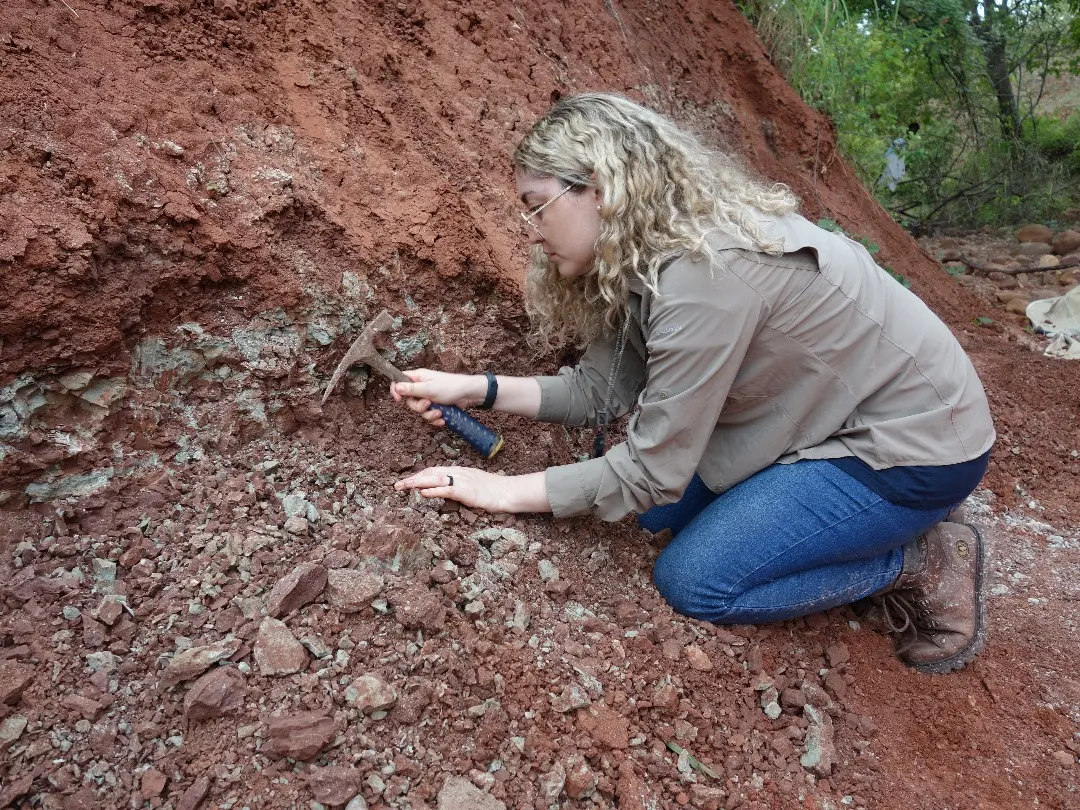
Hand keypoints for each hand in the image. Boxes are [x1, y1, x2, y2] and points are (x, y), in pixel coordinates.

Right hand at [390, 369, 482, 428]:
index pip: (399, 381)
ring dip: (429, 415)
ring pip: (420, 410)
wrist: (470, 394)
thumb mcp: (429, 389)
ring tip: (440, 413)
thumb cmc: (451, 387)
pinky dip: (435, 419)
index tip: (399, 400)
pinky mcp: (436, 406)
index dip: (396, 391)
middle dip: (419, 407)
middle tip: (428, 405)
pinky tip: (443, 420)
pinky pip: (429, 415)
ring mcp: (429, 397)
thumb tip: (396, 387)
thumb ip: (411, 389)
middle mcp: (422, 386)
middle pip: (410, 401)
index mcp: (418, 378)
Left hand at [394, 466, 509, 511]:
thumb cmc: (491, 490)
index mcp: (458, 471)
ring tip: (404, 487)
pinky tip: (423, 492)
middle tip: (397, 485)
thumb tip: (443, 489)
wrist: (506, 491)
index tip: (406, 481)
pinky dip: (433, 490)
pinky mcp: (465, 491)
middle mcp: (457, 473)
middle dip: (412, 478)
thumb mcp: (471, 485)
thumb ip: (456, 486)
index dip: (419, 475)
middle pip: (430, 473)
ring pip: (435, 479)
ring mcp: (461, 481)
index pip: (433, 471)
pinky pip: (446, 489)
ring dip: (417, 482)